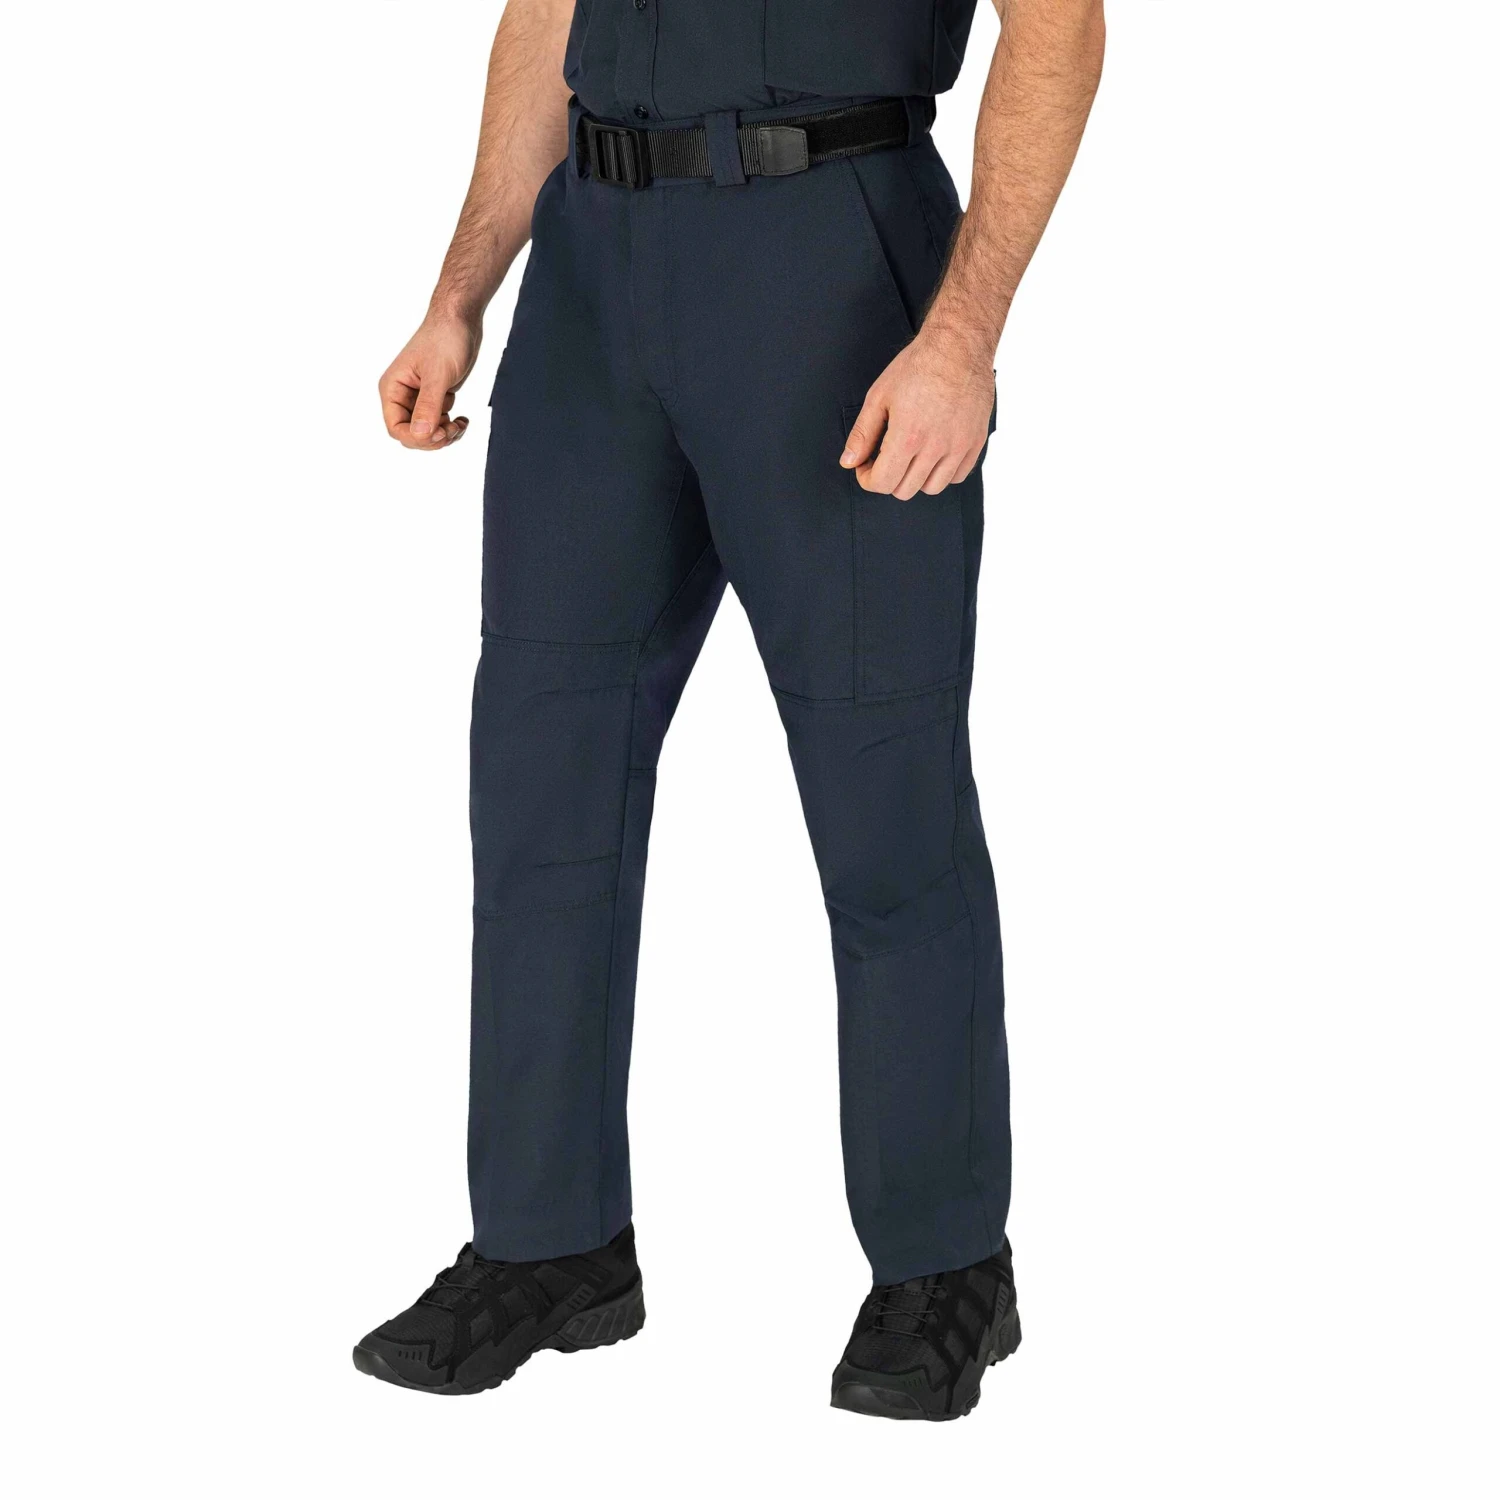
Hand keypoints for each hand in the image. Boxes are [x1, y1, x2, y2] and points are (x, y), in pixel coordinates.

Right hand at [378, 312, 482, 450]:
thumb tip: (420, 435)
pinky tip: (463, 420)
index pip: (396, 428)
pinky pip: (439, 423)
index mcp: (393, 388)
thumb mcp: (437, 375)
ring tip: (460, 424)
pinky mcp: (435, 396)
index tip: (439, 433)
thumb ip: (428, 406)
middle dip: (433, 438)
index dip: (417, 437)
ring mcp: (419, 397)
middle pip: (411, 434)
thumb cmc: (445, 338)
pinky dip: (451, 426)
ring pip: (426, 431)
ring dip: (444, 434)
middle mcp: (402, 395)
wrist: (460, 319)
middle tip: (452, 430)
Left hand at [840, 326, 994, 497]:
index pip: (882, 483)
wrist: (959, 345)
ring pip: (932, 488)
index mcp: (908, 436)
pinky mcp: (976, 442)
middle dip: (888, 477)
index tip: (865, 466)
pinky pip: (957, 476)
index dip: (867, 478)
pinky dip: (943, 472)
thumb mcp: (879, 396)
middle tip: (885, 457)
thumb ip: (863, 434)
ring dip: (915, 478)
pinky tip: (933, 453)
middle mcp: (936, 446)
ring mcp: (959, 446)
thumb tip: (848, 462)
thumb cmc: (918, 366)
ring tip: (910, 455)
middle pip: (905, 490)